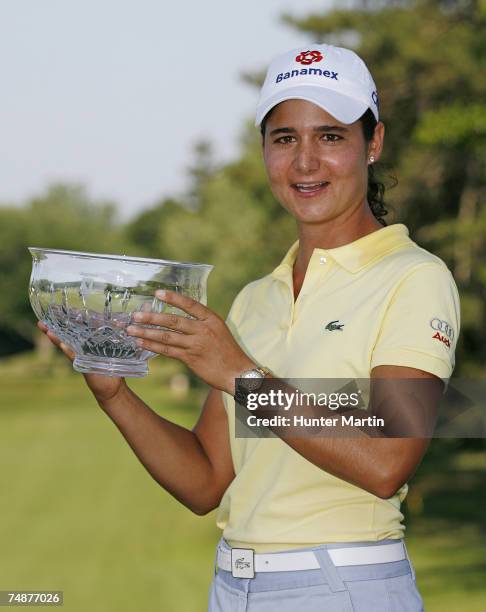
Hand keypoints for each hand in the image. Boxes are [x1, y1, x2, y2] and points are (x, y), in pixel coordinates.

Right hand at [37, 321, 125, 401]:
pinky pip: (73, 355)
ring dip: (55, 336)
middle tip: (45, 318)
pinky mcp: (82, 364)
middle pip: (68, 335)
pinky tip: (60, 342)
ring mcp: (80, 356)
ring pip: (65, 344)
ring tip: (45, 328)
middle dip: (56, 326)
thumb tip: (127, 322)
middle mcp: (82, 348)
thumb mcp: (117, 350)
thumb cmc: (115, 367)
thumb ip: (118, 339)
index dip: (70, 319)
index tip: (61, 309)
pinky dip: (66, 349)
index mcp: (90, 343)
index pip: (78, 329)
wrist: (113, 387)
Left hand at [126, 290, 254, 394]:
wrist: (238, 372)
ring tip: (131, 330)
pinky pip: (168, 351)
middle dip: (152, 317)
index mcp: (211, 319)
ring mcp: (196, 345)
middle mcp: (203, 330)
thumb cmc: (228, 351)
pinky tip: (142, 343)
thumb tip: (178, 319)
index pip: (190, 304)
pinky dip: (153, 347)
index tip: (158, 293)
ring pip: (167, 337)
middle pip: (173, 321)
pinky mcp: (191, 359)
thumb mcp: (218, 330)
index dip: (173, 298)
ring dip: (147, 333)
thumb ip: (201, 323)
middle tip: (135, 315)